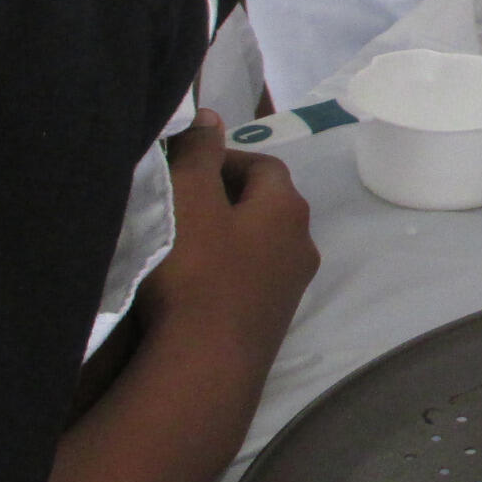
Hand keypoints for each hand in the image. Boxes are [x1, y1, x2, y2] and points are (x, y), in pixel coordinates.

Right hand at [141, 111, 317, 367]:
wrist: (205, 364)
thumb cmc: (195, 271)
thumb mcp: (189, 201)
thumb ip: (198, 154)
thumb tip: (210, 116)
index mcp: (289, 207)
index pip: (262, 164)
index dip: (222, 159)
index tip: (183, 167)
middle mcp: (303, 242)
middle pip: (264, 204)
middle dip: (224, 196)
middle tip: (177, 201)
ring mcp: (293, 285)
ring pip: (259, 243)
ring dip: (227, 235)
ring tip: (180, 240)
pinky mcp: (274, 319)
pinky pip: (252, 278)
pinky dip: (228, 269)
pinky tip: (194, 281)